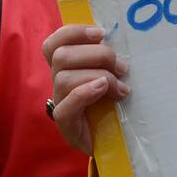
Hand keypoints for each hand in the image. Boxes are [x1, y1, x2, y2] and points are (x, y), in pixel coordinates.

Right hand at [41, 24, 129, 154]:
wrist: (112, 144)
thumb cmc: (112, 106)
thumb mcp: (111, 78)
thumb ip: (108, 61)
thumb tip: (121, 42)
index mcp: (66, 68)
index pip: (54, 43)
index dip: (74, 32)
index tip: (101, 33)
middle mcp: (58, 83)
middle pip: (61, 56)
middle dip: (97, 55)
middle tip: (122, 67)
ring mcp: (60, 103)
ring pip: (64, 78)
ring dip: (98, 76)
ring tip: (120, 88)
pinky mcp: (66, 125)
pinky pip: (67, 106)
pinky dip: (85, 93)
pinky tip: (103, 90)